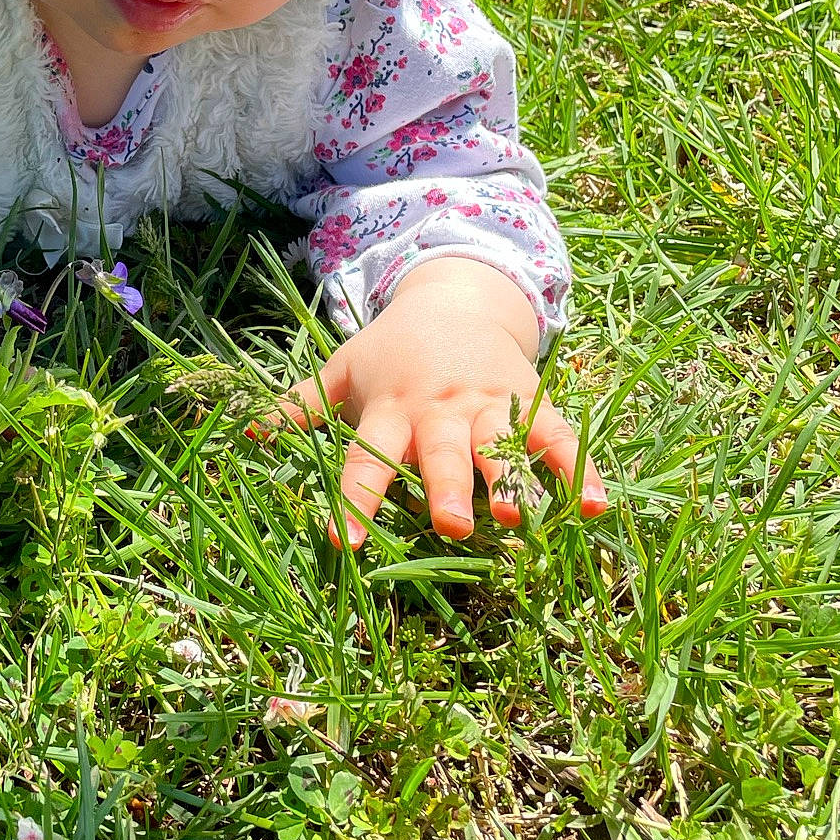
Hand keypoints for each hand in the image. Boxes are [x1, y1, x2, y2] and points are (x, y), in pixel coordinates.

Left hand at [279, 259, 606, 547]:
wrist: (454, 298)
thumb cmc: (390, 352)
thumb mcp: (342, 371)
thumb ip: (298, 407)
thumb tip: (244, 437)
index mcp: (389, 409)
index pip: (365, 458)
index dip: (355, 499)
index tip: (345, 541)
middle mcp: (438, 409)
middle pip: (441, 453)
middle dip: (444, 488)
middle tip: (449, 525)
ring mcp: (488, 404)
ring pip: (501, 446)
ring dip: (510, 481)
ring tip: (516, 518)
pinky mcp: (531, 402)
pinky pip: (558, 439)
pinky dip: (578, 471)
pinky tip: (595, 507)